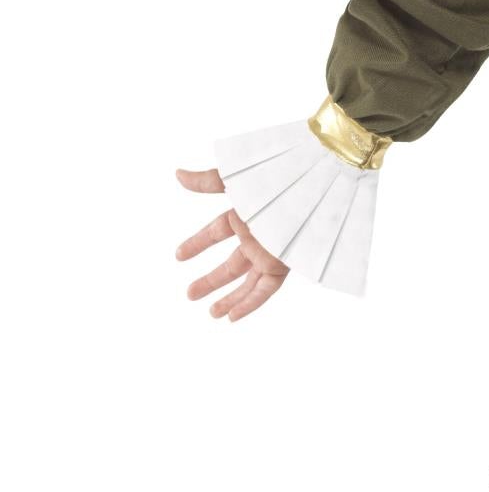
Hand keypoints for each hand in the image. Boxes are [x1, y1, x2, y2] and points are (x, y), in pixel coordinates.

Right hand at [175, 166, 289, 319]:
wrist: (307, 185)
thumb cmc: (274, 177)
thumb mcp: (234, 180)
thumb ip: (205, 182)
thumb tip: (178, 174)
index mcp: (245, 215)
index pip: (216, 233)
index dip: (197, 244)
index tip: (178, 256)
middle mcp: (258, 236)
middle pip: (232, 265)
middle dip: (211, 280)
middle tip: (189, 294)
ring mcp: (270, 252)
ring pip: (248, 281)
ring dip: (230, 298)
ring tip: (211, 313)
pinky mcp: (282, 264)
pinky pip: (265, 289)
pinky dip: (249, 302)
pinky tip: (233, 316)